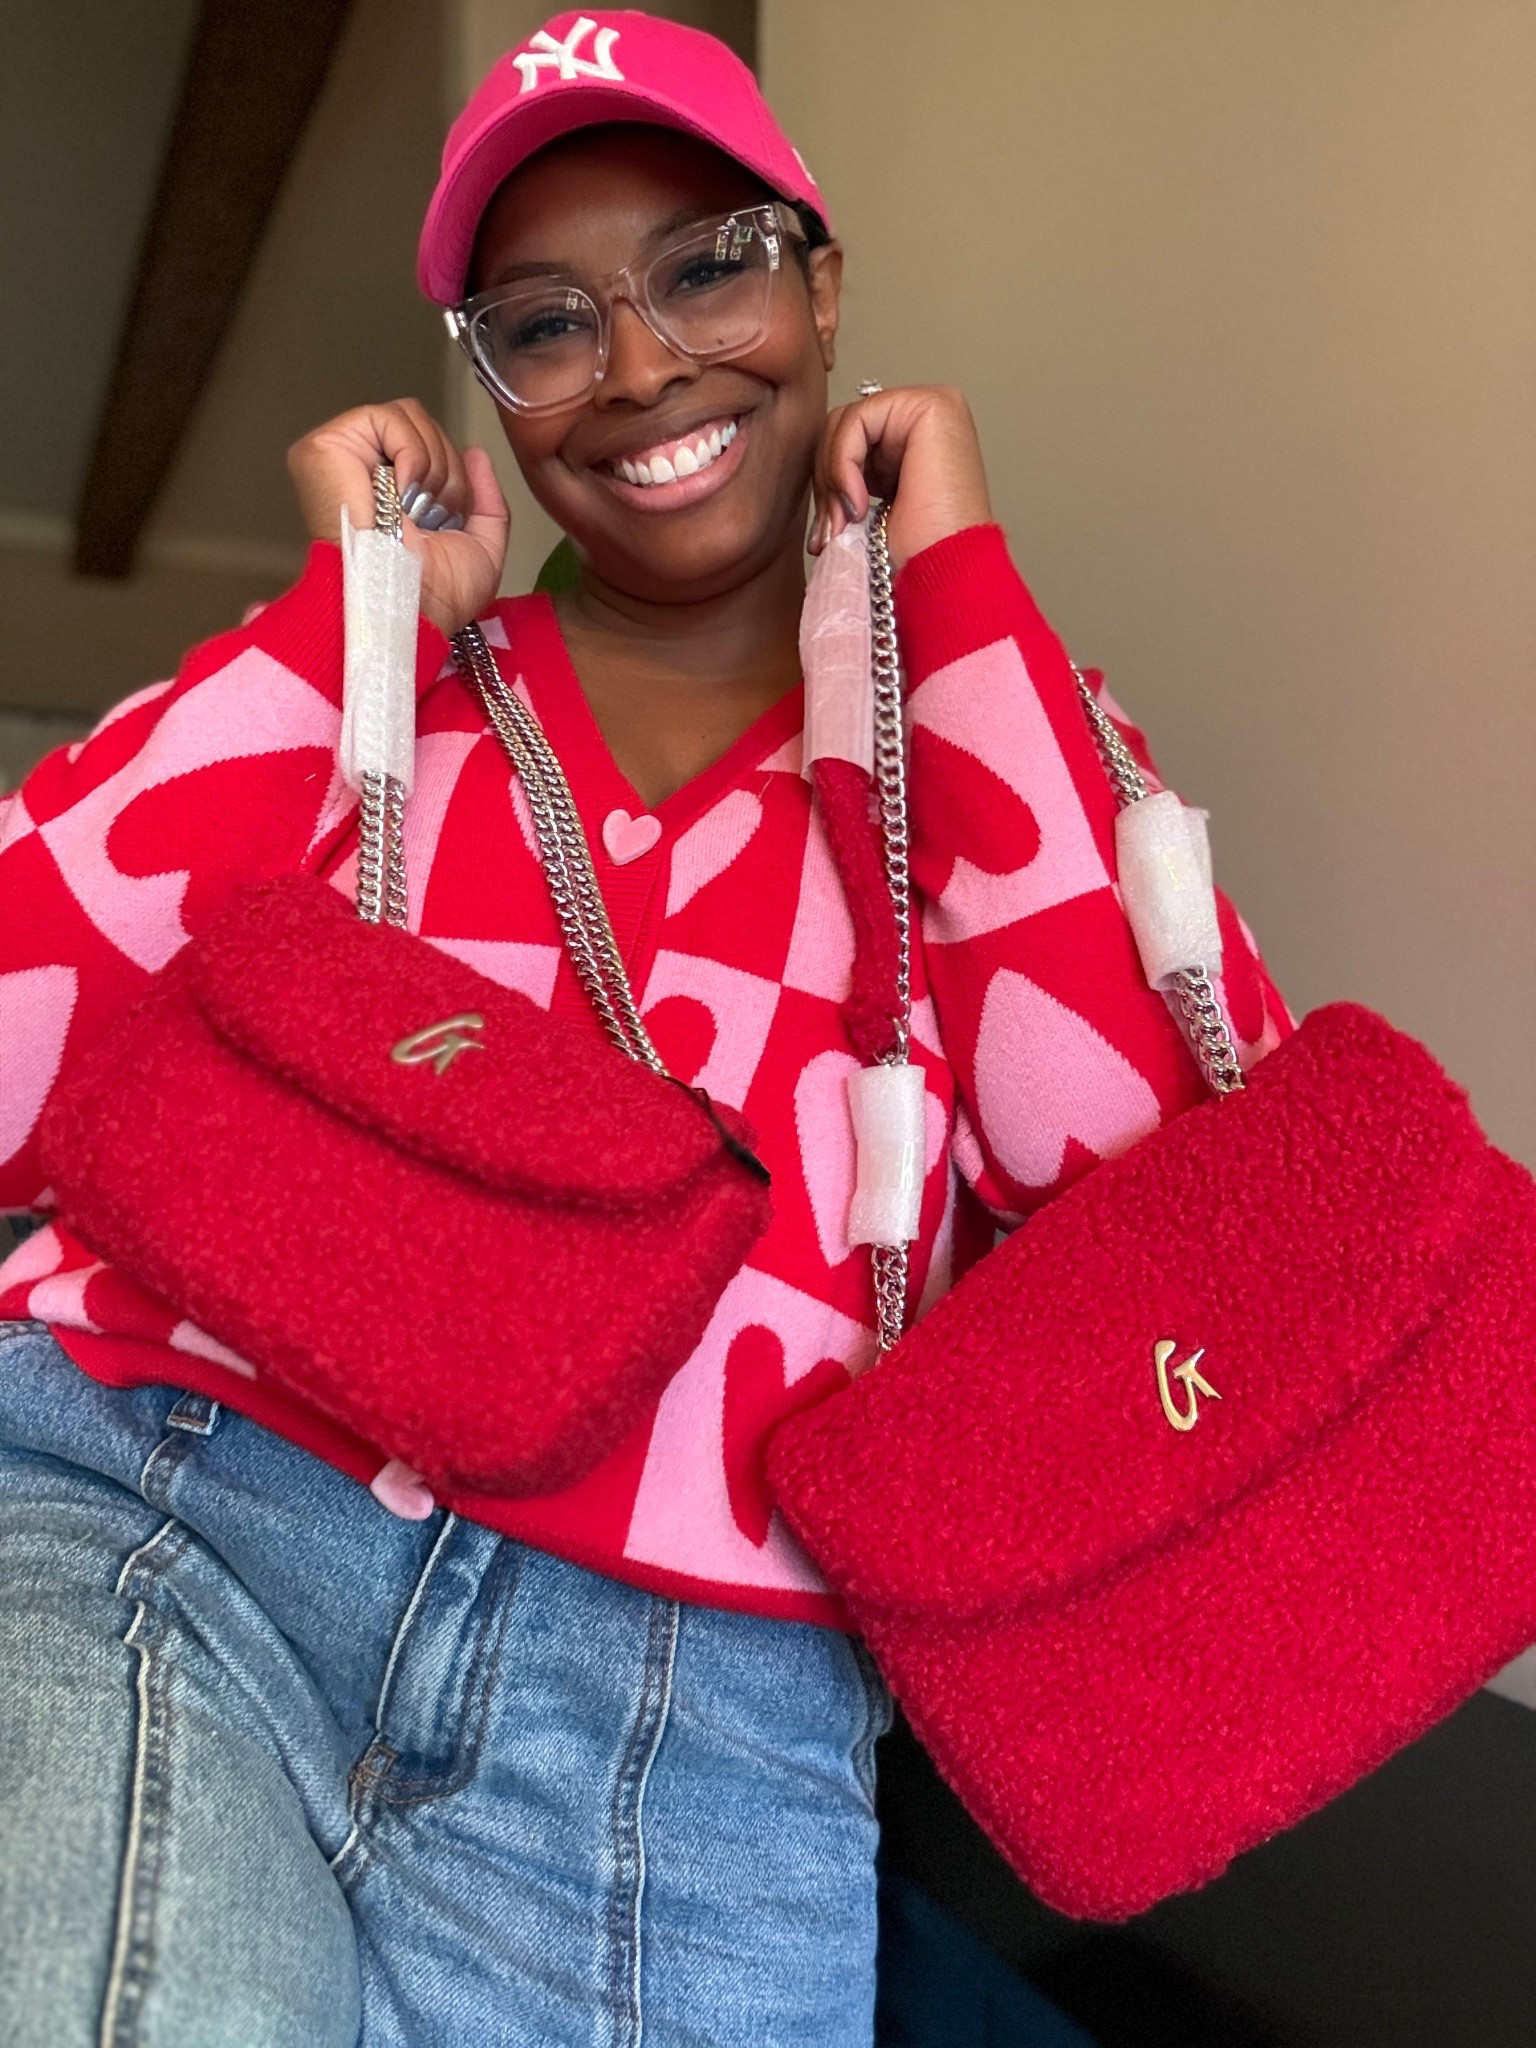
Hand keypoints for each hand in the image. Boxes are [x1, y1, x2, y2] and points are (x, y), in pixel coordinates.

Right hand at [287, 398, 510, 637]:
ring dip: (434, 466)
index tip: (447, 521)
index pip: (433, 447)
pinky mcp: (325, 447)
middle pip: (425, 426)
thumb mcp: (483, 550)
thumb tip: (475, 452)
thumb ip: (487, 501)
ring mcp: (342, 457)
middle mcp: (364, 472)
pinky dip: (412, 454)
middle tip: (433, 517)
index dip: (455, 478)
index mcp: (392, 494)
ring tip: (417, 508)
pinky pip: (387, 418)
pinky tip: (401, 492)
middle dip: (448, 473)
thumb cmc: (436, 599)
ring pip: (409, 416)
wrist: (410, 608)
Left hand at [810, 384, 992, 572]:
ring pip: (844, 423)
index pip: (846, 438)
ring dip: (833, 480)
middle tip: (831, 530)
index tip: (827, 533)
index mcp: (916, 438)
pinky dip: (844, 464)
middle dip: (827, 483)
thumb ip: (844, 479)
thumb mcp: (867, 508)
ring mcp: (932, 406)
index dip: (827, 484)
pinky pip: (856, 420)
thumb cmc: (917, 556)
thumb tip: (813, 479)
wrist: (944, 577)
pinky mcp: (929, 406)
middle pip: (842, 427)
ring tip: (846, 522)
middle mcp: (926, 418)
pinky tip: (861, 504)